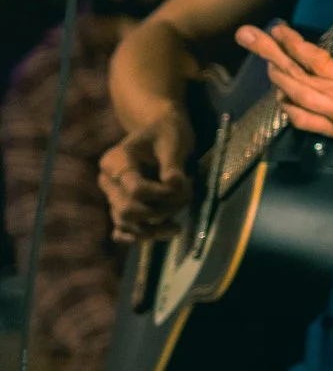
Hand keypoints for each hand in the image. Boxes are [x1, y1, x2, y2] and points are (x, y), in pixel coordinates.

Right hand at [100, 108, 195, 241]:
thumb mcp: (174, 141)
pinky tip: (162, 234)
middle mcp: (108, 180)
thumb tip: (173, 183)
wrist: (161, 133)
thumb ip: (172, 163)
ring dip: (155, 228)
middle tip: (185, 199)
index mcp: (115, 160)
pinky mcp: (121, 209)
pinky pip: (123, 231)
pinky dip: (141, 237)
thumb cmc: (167, 133)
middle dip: (161, 210)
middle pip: (128, 210)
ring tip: (178, 224)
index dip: (161, 194)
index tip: (183, 185)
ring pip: (126, 224)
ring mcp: (112, 197)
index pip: (135, 189)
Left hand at [238, 21, 332, 149]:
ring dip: (276, 78)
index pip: (315, 60)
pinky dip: (288, 108)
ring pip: (295, 97)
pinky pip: (304, 121)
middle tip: (248, 36)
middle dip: (269, 54)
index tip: (279, 28)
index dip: (292, 44)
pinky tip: (281, 96)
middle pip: (296, 75)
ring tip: (265, 62)